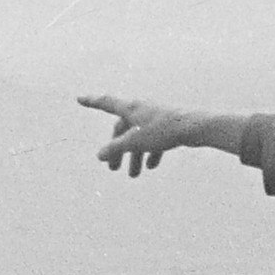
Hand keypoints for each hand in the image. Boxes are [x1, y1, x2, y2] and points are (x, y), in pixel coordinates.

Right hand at [81, 93, 218, 176]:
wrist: (195, 127)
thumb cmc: (163, 130)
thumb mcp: (135, 142)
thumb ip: (115, 148)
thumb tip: (99, 155)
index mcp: (130, 108)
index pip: (106, 103)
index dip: (91, 102)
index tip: (79, 99)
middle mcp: (141, 109)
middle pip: (122, 130)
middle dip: (117, 151)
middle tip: (112, 169)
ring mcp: (155, 116)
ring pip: (138, 137)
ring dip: (134, 156)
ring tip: (134, 176)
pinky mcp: (167, 125)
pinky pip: (154, 140)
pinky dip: (151, 152)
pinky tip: (151, 167)